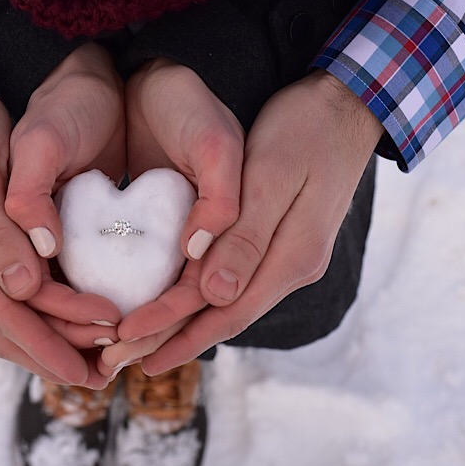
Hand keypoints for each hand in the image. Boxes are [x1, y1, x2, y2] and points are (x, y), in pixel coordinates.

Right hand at [0, 46, 123, 388]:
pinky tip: (71, 327)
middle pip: (3, 330)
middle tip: (104, 374)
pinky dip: (40, 322)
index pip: (3, 312)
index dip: (51, 338)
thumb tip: (23, 291)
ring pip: (4, 325)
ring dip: (48, 346)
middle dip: (54, 355)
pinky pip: (6, 304)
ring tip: (94, 362)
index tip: (98, 354)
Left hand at [114, 70, 383, 374]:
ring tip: (137, 342)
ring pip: (226, 302)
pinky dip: (199, 297)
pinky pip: (233, 280)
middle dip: (170, 339)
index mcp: (291, 257)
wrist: (346, 106)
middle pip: (223, 316)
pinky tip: (174, 302)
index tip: (128, 345)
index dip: (175, 331)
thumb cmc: (306, 131)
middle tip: (118, 359)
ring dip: (182, 324)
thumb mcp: (273, 177)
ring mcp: (287, 256)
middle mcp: (291, 267)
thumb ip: (248, 238)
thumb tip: (216, 296)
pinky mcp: (278, 241)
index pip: (226, 311)